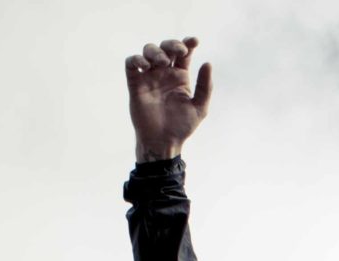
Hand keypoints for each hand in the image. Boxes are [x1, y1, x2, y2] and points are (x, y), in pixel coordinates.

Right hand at [126, 38, 211, 159]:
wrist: (163, 142)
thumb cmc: (181, 127)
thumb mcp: (199, 107)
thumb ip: (205, 86)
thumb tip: (207, 63)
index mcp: (180, 76)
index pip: (184, 53)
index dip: (188, 43)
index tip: (194, 41)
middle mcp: (164, 74)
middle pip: (165, 47)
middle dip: (172, 44)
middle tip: (179, 52)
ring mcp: (149, 77)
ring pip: (148, 51)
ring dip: (155, 51)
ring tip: (162, 62)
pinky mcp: (135, 84)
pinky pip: (131, 64)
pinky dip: (136, 59)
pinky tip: (145, 66)